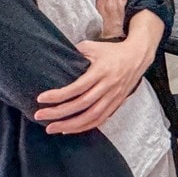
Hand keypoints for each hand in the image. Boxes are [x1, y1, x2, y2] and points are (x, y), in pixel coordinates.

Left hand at [35, 22, 159, 134]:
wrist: (138, 56)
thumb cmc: (113, 51)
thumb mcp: (94, 46)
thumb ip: (76, 53)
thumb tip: (56, 60)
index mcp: (102, 70)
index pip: (78, 87)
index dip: (59, 95)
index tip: (41, 98)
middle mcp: (109, 85)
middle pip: (82, 104)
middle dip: (59, 112)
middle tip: (39, 115)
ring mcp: (114, 96)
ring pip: (92, 116)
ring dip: (70, 125)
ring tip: (52, 128)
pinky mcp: (117, 102)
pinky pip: (101, 119)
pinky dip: (85, 127)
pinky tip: (69, 130)